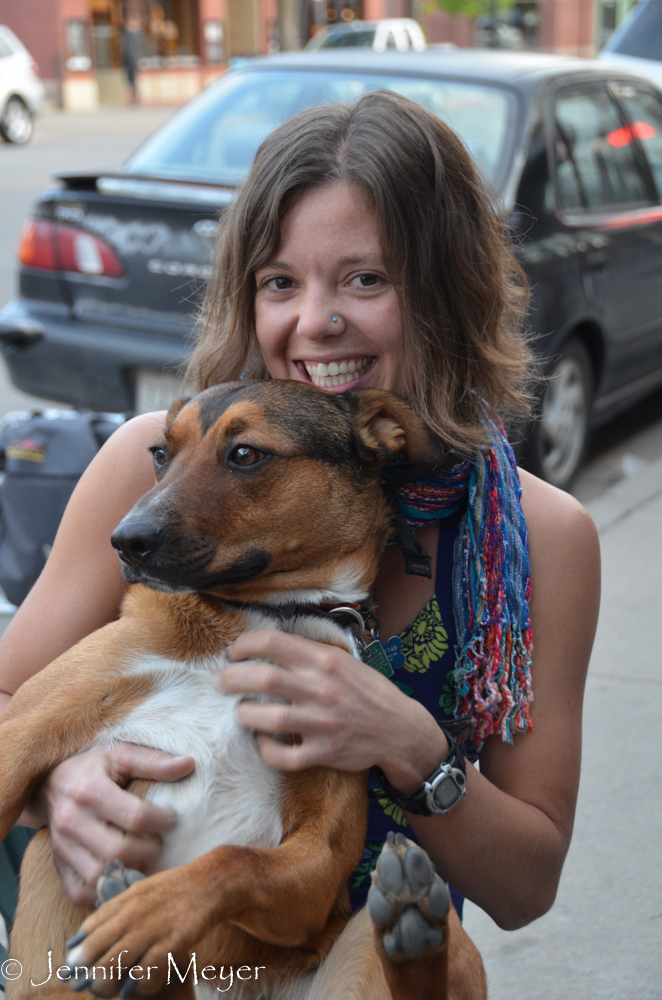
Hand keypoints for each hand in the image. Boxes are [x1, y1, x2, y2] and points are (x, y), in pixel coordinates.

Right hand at [21, 743, 193, 906]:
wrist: (49, 784)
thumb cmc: (92, 767)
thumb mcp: (121, 754)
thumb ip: (154, 761)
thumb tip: (189, 765)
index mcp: (89, 790)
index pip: (135, 817)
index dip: (162, 821)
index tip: (171, 818)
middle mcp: (71, 821)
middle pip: (119, 851)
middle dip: (149, 850)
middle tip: (159, 842)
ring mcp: (62, 847)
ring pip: (100, 877)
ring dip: (130, 873)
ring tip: (144, 859)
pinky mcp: (58, 867)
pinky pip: (81, 893)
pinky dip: (105, 893)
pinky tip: (122, 876)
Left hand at [220, 630, 445, 790]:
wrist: (400, 730)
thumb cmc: (368, 692)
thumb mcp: (345, 661)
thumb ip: (311, 653)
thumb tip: (269, 645)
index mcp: (324, 660)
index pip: (273, 642)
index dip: (244, 644)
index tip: (233, 652)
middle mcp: (320, 688)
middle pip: (261, 678)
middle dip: (231, 679)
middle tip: (223, 682)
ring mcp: (321, 723)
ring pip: (265, 719)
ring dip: (244, 715)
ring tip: (241, 712)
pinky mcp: (323, 752)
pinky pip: (282, 756)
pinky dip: (265, 749)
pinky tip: (262, 741)